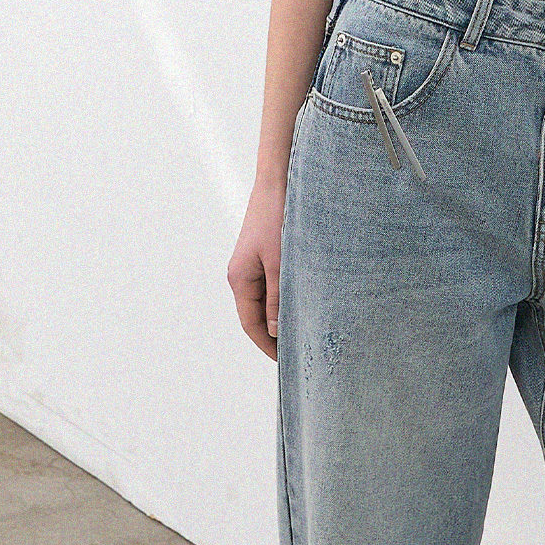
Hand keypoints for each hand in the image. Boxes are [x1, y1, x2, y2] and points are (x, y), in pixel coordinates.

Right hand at [227, 177, 285, 361]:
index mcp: (240, 279)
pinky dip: (285, 301)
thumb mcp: (282, 265)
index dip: (267, 346)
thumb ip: (279, 300)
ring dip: (281, 318)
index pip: (251, 324)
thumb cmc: (278, 219)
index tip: (287, 362)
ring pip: (266, 302)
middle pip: (256, 316)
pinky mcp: (264, 257)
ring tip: (304, 334)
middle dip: (275, 336)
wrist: (278, 183)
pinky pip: (273, 287)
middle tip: (300, 353)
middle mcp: (242, 275)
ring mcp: (252, 266)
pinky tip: (303, 307)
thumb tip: (276, 332)